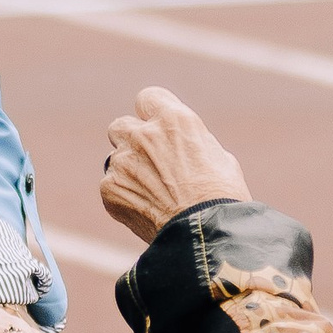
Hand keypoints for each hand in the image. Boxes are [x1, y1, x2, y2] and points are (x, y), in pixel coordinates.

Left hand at [100, 86, 249, 243]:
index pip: (147, 98)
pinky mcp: (110, 187)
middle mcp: (143, 134)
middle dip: (131, 139)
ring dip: (128, 170)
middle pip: (121, 125)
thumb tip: (181, 145)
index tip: (157, 127)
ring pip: (115, 158)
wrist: (206, 234)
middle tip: (149, 162)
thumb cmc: (222, 197)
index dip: (152, 114)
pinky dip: (124, 196)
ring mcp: (123, 161)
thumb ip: (189, 142)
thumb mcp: (217, 156)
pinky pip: (111, 185)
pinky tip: (145, 209)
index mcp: (174, 120)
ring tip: (152, 193)